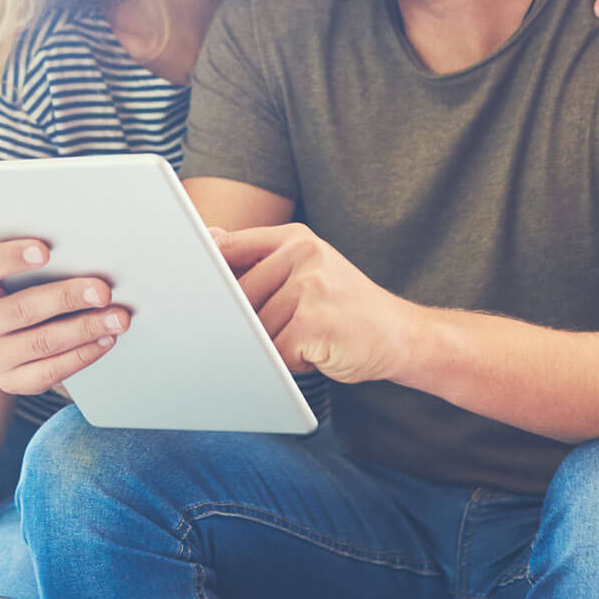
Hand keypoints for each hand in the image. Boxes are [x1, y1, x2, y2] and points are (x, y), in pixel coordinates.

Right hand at [0, 238, 129, 396]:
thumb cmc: (10, 287)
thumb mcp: (7, 270)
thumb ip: (30, 259)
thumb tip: (80, 251)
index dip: (10, 257)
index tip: (45, 249)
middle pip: (21, 309)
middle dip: (66, 298)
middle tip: (103, 290)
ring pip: (41, 343)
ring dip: (85, 329)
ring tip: (117, 318)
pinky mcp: (9, 381)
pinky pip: (50, 372)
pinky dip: (82, 355)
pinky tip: (105, 340)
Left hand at [212, 225, 429, 384]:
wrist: (404, 336)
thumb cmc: (345, 307)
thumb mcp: (308, 271)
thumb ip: (260, 258)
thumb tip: (210, 237)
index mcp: (297, 239)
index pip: (231, 247)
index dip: (210, 273)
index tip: (195, 286)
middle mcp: (303, 255)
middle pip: (238, 296)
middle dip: (252, 323)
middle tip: (287, 328)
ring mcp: (309, 287)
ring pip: (256, 328)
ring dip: (275, 345)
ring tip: (310, 337)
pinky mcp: (313, 322)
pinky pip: (275, 351)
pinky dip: (291, 361)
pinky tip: (317, 351)